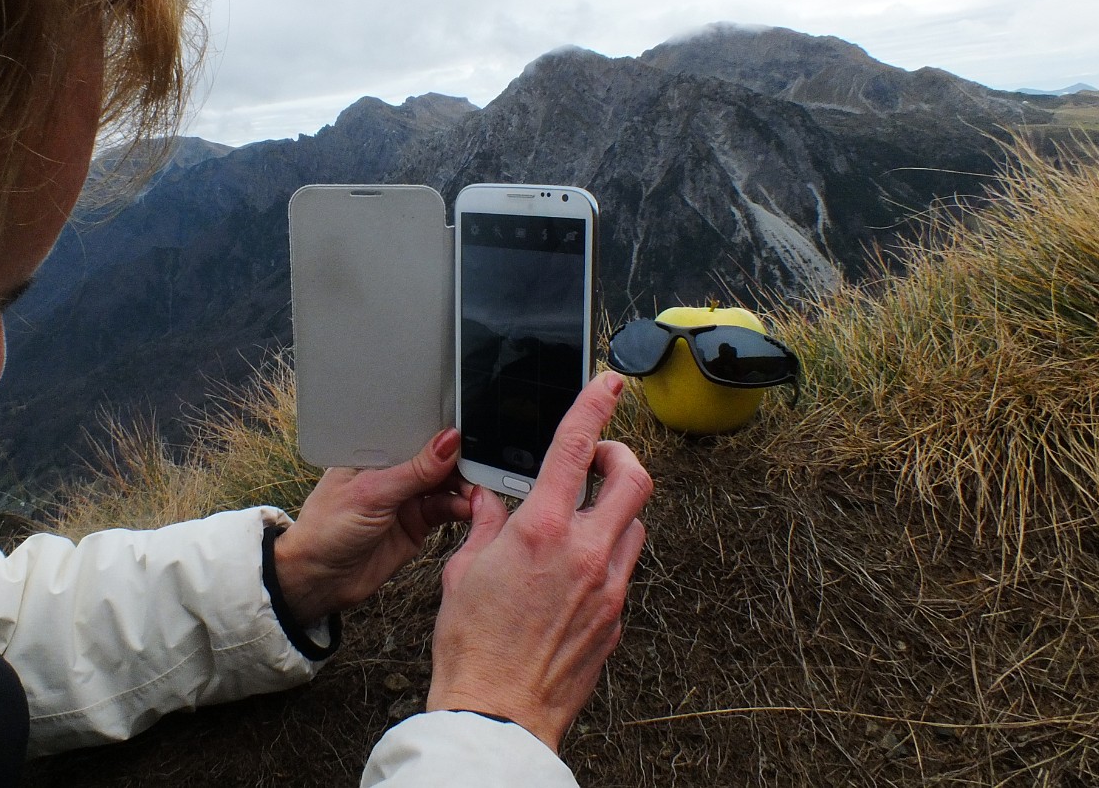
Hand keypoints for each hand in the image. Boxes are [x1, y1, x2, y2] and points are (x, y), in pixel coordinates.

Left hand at [274, 428, 471, 625]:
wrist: (319, 579)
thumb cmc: (326, 529)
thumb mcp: (372, 493)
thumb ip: (414, 470)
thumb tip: (448, 441)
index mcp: (375, 453)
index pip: (415, 433)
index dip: (442, 434)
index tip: (469, 435)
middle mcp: (392, 473)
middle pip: (435, 459)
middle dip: (459, 462)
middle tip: (481, 466)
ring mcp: (406, 498)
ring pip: (444, 485)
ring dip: (463, 487)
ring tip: (477, 491)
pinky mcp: (416, 524)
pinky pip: (445, 510)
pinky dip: (459, 508)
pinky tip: (468, 507)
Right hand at [425, 372, 652, 750]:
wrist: (497, 712)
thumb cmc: (472, 647)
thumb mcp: (463, 571)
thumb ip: (485, 526)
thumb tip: (490, 501)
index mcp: (541, 530)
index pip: (577, 448)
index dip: (595, 406)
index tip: (608, 385)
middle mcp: (584, 553)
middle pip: (635, 479)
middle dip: (621, 456)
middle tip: (599, 459)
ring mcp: (608, 587)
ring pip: (634, 524)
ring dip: (615, 509)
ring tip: (581, 519)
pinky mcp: (615, 618)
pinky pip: (624, 570)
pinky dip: (605, 556)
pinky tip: (574, 572)